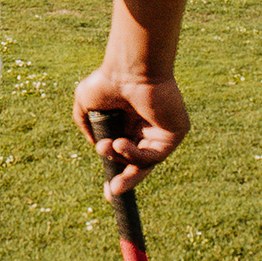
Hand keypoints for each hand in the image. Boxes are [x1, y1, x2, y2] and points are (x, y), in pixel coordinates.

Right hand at [71, 71, 190, 196]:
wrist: (130, 68)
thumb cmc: (108, 80)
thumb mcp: (85, 104)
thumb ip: (87, 126)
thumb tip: (97, 147)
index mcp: (128, 126)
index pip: (125, 157)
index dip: (116, 174)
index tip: (107, 192)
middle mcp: (147, 131)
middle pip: (139, 166)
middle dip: (125, 181)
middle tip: (112, 191)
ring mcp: (162, 133)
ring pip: (146, 163)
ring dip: (125, 161)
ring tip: (111, 146)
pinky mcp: (175, 133)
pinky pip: (156, 155)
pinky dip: (137, 155)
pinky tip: (121, 143)